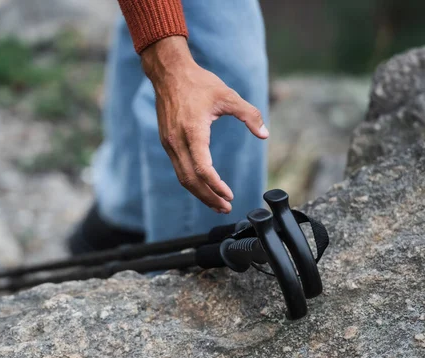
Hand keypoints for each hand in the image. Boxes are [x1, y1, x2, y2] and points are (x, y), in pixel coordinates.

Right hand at [141, 36, 268, 213]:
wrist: (169, 74)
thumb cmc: (199, 83)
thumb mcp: (229, 96)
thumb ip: (249, 115)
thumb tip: (265, 134)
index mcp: (192, 130)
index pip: (202, 168)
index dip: (216, 185)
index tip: (230, 195)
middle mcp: (177, 141)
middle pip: (191, 180)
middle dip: (209, 197)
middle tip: (226, 207)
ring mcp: (169, 144)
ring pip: (183, 178)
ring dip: (200, 193)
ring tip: (217, 204)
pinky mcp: (167, 143)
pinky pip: (179, 169)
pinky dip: (192, 182)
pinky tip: (205, 187)